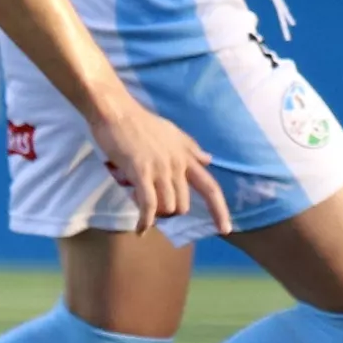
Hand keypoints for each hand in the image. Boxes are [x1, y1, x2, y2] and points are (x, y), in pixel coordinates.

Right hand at [86, 96, 231, 237]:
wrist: (117, 112)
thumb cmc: (141, 123)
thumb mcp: (172, 133)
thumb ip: (190, 149)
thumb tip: (209, 159)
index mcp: (187, 156)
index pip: (210, 187)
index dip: (219, 210)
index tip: (225, 229)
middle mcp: (177, 164)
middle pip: (183, 205)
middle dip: (169, 212)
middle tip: (153, 206)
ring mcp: (160, 168)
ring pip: (167, 207)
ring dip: (155, 214)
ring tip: (141, 206)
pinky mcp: (141, 171)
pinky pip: (149, 205)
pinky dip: (145, 221)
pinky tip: (140, 229)